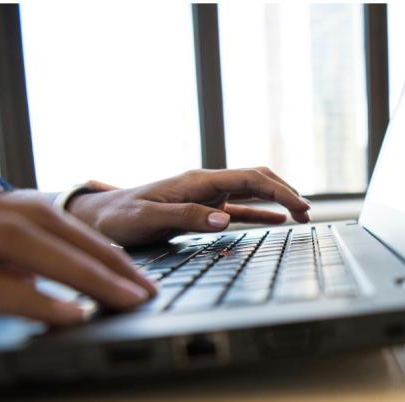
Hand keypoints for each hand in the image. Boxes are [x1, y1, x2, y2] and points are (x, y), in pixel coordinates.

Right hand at [0, 193, 157, 324]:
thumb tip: (33, 280)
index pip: (41, 218)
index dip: (91, 245)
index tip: (133, 274)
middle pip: (39, 222)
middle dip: (99, 256)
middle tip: (145, 290)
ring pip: (17, 240)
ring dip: (79, 271)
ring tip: (126, 300)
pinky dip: (31, 298)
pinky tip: (73, 315)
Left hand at [67, 167, 311, 246]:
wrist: (97, 217)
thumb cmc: (118, 217)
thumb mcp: (148, 218)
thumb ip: (186, 217)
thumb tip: (224, 220)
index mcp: (197, 181)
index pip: (249, 178)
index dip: (279, 191)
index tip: (300, 206)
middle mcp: (205, 184)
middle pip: (256, 178)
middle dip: (285, 191)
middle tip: (307, 212)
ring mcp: (205, 196)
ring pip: (252, 191)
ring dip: (277, 200)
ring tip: (301, 214)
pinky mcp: (201, 209)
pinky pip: (239, 207)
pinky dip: (261, 212)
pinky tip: (276, 221)